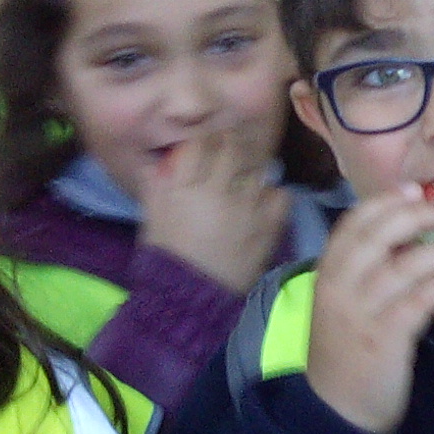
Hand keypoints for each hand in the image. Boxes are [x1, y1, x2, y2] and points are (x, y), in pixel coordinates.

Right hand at [132, 128, 290, 294]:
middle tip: (230, 146)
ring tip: (246, 174)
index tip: (207, 140)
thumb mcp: (152, 217)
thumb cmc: (166, 256)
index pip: (200, 142)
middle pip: (232, 147)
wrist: (189, 297)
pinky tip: (263, 199)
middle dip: (231, 141)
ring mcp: (246, 208)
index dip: (205, 136)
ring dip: (252, 166)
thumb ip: (156, 185)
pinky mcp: (267, 227)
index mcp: (185, 186)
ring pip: (258, 167)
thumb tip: (160, 161)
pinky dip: (274, 193)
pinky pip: (280, 195)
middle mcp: (218, 190)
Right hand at [302, 189, 433, 433]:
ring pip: (405, 266)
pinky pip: (420, 300)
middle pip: (378, 236)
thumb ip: (367, 271)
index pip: (353, 224)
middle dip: (417, 214)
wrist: (337, 409)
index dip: (386, 201)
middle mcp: (339, 287)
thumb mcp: (345, 304)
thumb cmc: (346, 351)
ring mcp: (361, 312)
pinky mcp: (385, 338)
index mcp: (327, 273)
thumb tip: (414, 237)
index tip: (415, 187)